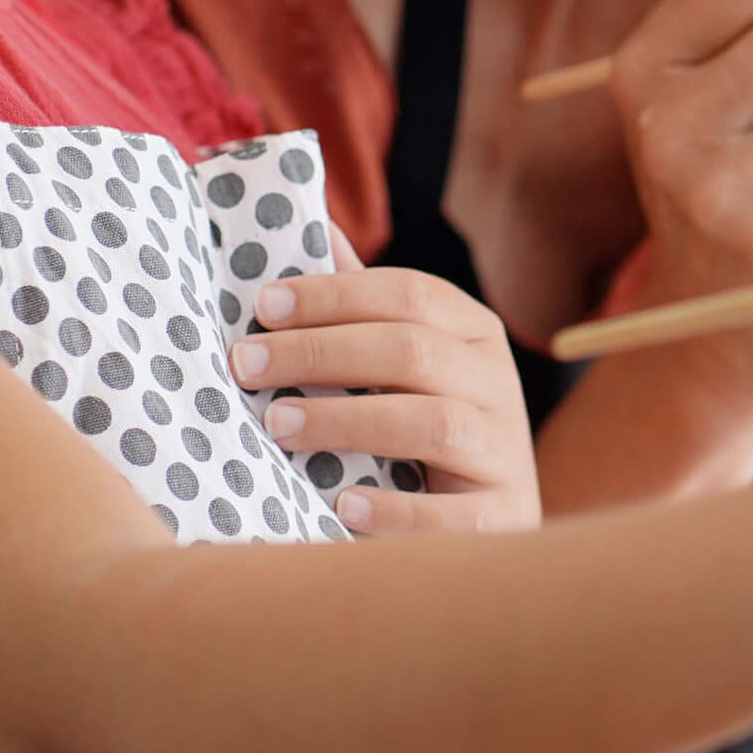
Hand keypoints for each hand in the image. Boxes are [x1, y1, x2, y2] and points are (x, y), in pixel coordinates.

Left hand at [231, 259, 539, 534]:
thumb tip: (318, 230)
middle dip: (320, 353)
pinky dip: (395, 508)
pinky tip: (341, 503)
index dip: (333, 295)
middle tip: (246, 365)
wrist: (495, 521)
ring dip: (345, 421)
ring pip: (433, 423)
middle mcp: (500, 385)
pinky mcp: (502, 519)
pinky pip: (450, 515)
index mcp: (474, 333)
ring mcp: (506, 454)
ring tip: (276, 426)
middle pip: (412, 351)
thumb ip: (366, 306)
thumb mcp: (410, 362)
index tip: (263, 306)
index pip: (409, 293)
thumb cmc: (430, 431)